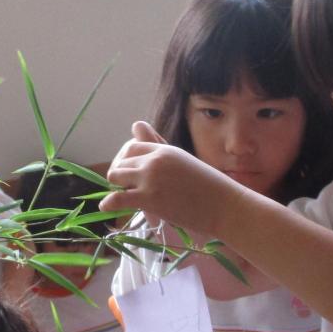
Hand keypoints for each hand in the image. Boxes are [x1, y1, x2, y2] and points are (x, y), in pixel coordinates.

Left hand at [101, 121, 243, 233]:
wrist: (225, 206)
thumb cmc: (209, 187)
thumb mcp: (182, 162)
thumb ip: (158, 146)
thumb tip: (136, 125)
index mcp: (164, 150)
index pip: (131, 147)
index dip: (126, 161)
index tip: (129, 174)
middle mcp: (155, 159)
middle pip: (121, 161)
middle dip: (121, 175)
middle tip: (127, 189)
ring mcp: (151, 178)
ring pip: (115, 176)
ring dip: (118, 186)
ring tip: (126, 196)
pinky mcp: (149, 198)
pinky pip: (117, 197)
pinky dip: (109, 202)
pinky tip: (107, 206)